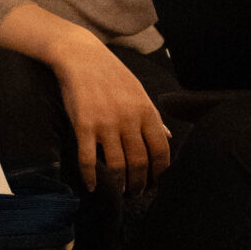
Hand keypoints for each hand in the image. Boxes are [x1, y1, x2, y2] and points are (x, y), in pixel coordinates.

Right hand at [50, 29, 171, 192]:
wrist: (82, 57)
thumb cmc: (113, 75)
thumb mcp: (139, 92)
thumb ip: (153, 117)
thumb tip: (168, 138)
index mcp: (146, 111)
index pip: (160, 149)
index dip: (161, 171)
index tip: (158, 182)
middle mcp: (128, 119)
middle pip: (139, 162)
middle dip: (140, 182)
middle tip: (138, 192)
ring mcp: (105, 123)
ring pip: (116, 165)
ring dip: (120, 184)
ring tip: (121, 191)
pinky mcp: (82, 126)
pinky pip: (87, 159)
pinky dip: (90, 177)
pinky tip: (92, 187)